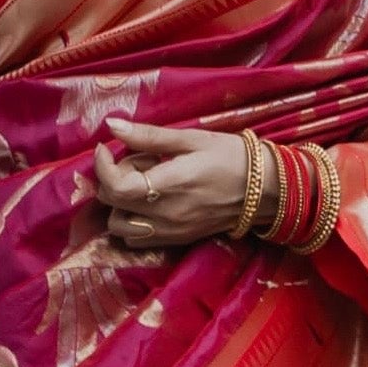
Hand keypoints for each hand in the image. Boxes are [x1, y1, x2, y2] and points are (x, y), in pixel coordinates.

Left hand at [93, 116, 271, 248]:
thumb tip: (112, 125)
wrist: (265, 190)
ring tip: (142, 183)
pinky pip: (137, 238)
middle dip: (113, 179)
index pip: (116, 187)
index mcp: (170, 184)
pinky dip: (132, 221)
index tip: (106, 148)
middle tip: (136, 161)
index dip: (101, 166)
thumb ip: (148, 136)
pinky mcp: (177, 241)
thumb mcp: (191, 139)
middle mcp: (166, 215)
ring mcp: (171, 232)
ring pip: (120, 226)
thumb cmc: (230, 156)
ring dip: (120, 204)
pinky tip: (150, 201)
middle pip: (112, 205)